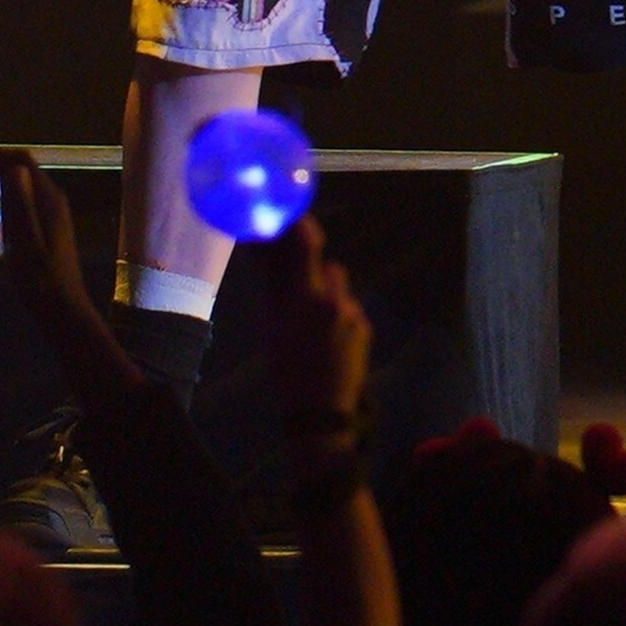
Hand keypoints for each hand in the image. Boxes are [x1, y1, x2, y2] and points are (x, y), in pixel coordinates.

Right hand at [0, 148, 88, 321]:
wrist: (62, 312)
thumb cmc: (42, 280)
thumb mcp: (25, 242)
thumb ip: (21, 204)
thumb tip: (13, 167)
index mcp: (48, 199)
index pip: (21, 160)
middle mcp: (50, 202)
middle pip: (16, 176)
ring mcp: (48, 218)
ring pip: (13, 200)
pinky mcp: (43, 234)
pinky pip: (15, 222)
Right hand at [251, 214, 370, 445]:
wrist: (321, 411)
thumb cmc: (286, 369)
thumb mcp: (271, 327)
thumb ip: (271, 284)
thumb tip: (260, 248)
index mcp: (308, 299)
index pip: (307, 245)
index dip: (299, 223)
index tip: (287, 214)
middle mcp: (336, 300)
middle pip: (324, 262)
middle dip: (307, 261)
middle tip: (290, 264)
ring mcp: (354, 312)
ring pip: (337, 284)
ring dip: (321, 286)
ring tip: (304, 311)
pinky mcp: (365, 324)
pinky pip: (346, 304)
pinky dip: (332, 308)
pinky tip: (319, 331)